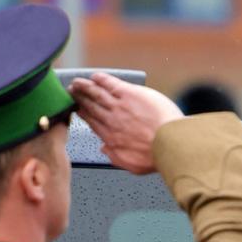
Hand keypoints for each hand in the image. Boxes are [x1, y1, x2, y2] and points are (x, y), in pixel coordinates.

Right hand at [69, 73, 183, 174]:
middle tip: (72, 93)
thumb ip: (116, 157)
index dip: (84, 114)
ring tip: (77, 83)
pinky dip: (101, 79)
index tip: (78, 110)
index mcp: (112, 138)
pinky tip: (95, 76)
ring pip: (97, 93)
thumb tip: (104, 150)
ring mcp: (120, 106)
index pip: (94, 122)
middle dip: (80, 99)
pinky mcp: (129, 94)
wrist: (169, 144)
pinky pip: (110, 83)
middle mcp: (112, 120)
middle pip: (91, 106)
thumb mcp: (132, 165)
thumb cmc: (156, 157)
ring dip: (85, 87)